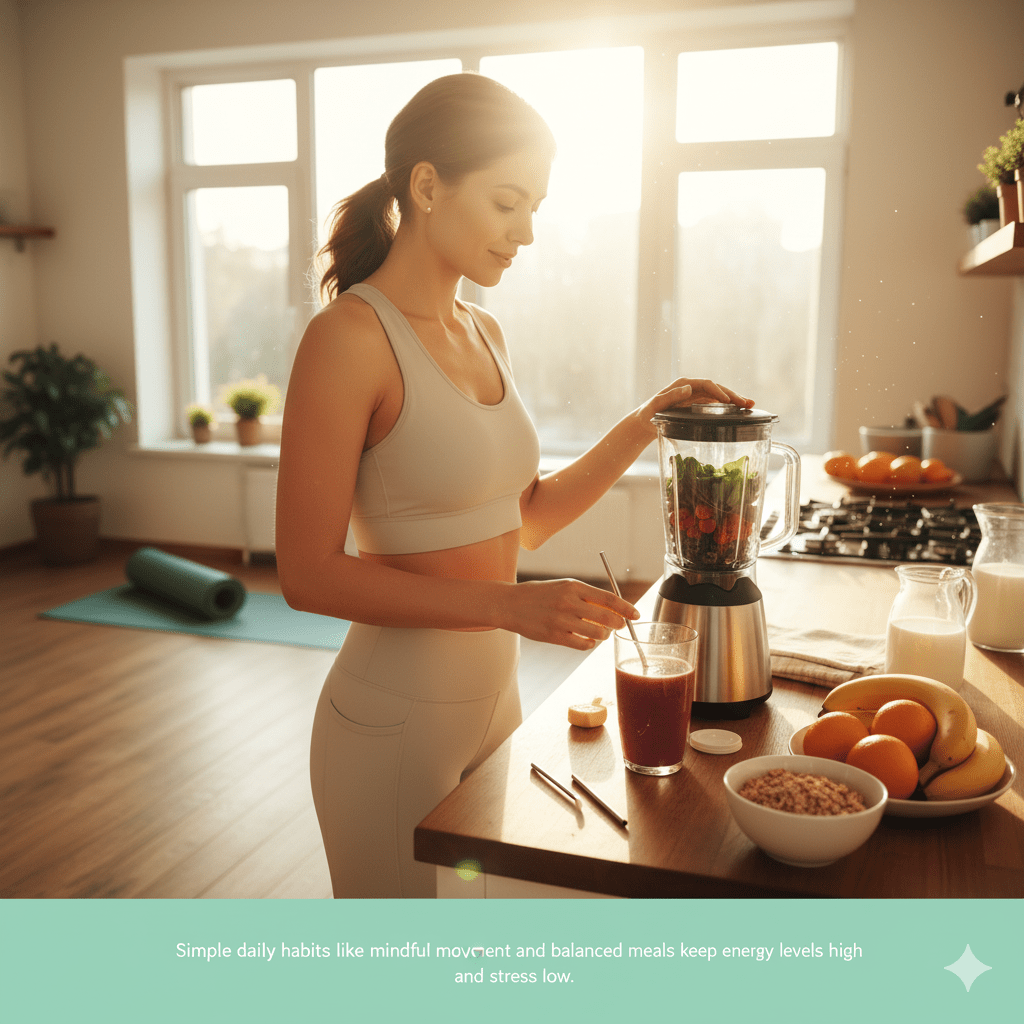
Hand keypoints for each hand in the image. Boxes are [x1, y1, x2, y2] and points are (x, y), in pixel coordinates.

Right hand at [502, 579, 638, 650]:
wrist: (510, 604)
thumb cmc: (538, 594)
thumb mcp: (563, 586)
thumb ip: (585, 595)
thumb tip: (612, 607)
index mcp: (573, 586)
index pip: (609, 598)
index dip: (626, 608)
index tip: (635, 614)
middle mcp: (569, 602)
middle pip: (607, 618)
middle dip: (617, 624)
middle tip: (618, 625)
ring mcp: (561, 620)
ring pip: (597, 634)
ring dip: (603, 636)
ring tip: (599, 632)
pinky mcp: (554, 636)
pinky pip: (583, 645)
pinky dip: (589, 644)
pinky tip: (586, 640)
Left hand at [637, 378, 753, 439]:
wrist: (644, 422)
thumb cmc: (647, 413)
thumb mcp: (656, 405)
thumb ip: (669, 397)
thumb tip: (688, 388)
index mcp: (683, 384)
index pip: (706, 384)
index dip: (718, 391)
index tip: (727, 400)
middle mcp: (692, 388)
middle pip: (717, 389)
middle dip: (733, 395)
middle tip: (748, 403)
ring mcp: (697, 397)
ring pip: (719, 397)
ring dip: (735, 401)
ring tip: (751, 406)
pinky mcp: (699, 406)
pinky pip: (716, 405)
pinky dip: (729, 408)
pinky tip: (740, 412)